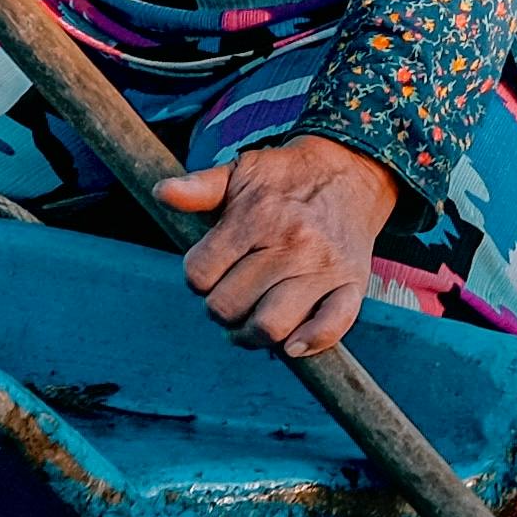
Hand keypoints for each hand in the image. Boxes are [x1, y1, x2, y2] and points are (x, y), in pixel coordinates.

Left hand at [162, 135, 399, 358]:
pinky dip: (309, 343)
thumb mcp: (240, 171)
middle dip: (220, 308)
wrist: (350, 173)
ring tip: (249, 323)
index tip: (210, 270)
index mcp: (258, 216)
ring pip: (270, 326)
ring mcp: (324, 268)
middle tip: (230, 295)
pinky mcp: (352, 284)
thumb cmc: (286, 178)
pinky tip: (292, 344)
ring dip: (250, 334)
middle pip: (228, 306)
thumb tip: (163, 193)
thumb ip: (199, 187)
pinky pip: (331, 327)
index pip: (199, 274)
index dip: (196, 278)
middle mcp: (292, 244)